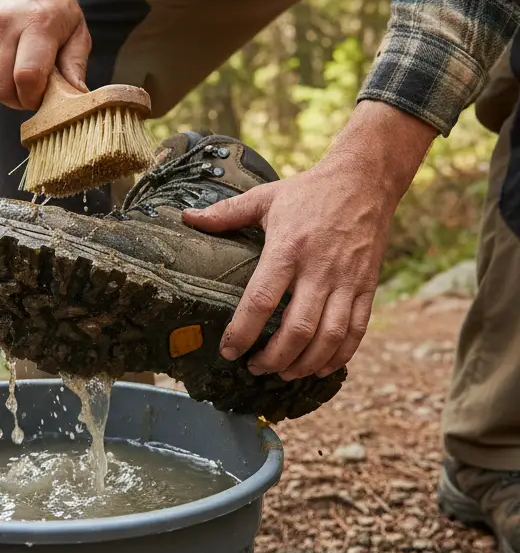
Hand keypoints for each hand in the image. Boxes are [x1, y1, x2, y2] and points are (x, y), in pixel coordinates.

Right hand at [0, 0, 90, 110]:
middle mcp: (3, 24)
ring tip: (21, 75)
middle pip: (2, 88)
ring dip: (7, 91)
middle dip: (19, 100)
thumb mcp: (77, 31)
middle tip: (33, 90)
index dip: (35, 96)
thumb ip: (76, 65)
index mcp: (37, 23)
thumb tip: (77, 96)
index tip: (44, 93)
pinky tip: (7, 64)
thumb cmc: (55, 10)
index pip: (27, 77)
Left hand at [183, 102, 436, 379]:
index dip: (243, 331)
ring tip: (283, 374)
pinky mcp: (367, 286)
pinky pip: (357, 330)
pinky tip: (319, 368)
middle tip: (254, 368)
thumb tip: (186, 219)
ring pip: (329, 336)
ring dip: (305, 363)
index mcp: (288, 248)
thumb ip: (226, 214)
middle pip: (298, 328)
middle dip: (274, 358)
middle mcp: (319, 268)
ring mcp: (347, 280)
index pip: (262, 300)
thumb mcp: (265, 197)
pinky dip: (339, 356)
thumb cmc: (309, 190)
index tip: (228, 351)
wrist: (366, 178)